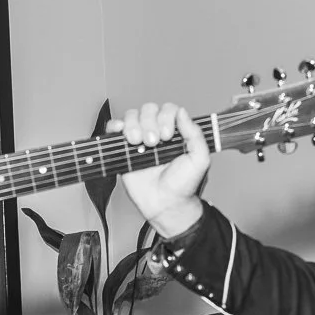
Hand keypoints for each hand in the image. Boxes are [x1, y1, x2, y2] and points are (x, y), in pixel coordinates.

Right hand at [111, 101, 210, 238]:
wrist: (166, 205)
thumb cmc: (183, 186)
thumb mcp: (199, 159)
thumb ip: (195, 134)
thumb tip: (182, 112)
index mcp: (176, 132)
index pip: (168, 110)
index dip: (166, 117)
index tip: (168, 135)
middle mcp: (157, 132)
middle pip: (148, 109)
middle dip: (150, 122)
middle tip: (154, 143)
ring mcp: (140, 139)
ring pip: (132, 116)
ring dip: (134, 125)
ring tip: (139, 143)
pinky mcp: (124, 150)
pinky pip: (114, 129)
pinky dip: (115, 126)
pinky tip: (121, 133)